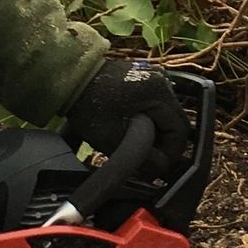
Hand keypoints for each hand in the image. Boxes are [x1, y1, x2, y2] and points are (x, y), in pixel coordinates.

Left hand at [62, 58, 194, 176]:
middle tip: (148, 163)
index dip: (172, 154)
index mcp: (158, 93)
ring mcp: (152, 78)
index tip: (158, 169)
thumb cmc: (87, 106)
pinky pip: (154, 105)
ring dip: (156, 134)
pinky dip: (148, 121)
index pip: (180, 129)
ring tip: (139, 149)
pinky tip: (133, 132)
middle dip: (163, 145)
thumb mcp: (113, 138)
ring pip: (164, 115)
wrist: (67, 78)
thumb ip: (142, 156)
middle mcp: (161, 82)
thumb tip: (159, 167)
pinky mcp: (142, 80)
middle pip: (174, 121)